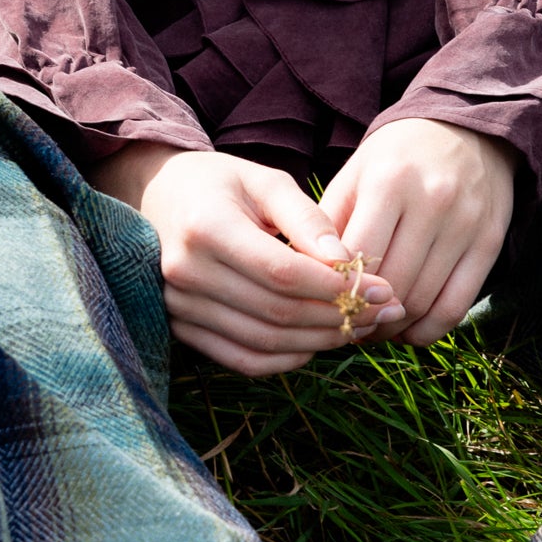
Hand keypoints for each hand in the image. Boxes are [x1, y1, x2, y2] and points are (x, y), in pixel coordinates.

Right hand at [93, 143, 404, 376]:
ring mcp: (178, 307)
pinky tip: (319, 344)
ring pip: (263, 342)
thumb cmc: (219, 184)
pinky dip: (286, 360)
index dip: (335, 286)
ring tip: (360, 327)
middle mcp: (186, 272)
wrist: (157, 198)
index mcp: (206, 227)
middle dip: (339, 317)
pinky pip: (242, 359)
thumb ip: (307, 218)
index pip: (282, 273)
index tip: (380, 286)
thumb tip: (347, 259)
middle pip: (276, 312)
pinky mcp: (181, 329)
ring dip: (320, 343)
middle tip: (385, 311)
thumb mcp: (265, 182)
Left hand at [319, 121, 515, 348]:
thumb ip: (328, 223)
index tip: (325, 303)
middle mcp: (432, 201)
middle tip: (348, 324)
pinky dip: (428, 330)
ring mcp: (466, 223)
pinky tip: (408, 329)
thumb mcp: (356, 174)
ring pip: (423, 301)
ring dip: (392, 328)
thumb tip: (305, 276)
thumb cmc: (398, 156)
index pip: (358, 256)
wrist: (466, 127)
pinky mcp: (490, 242)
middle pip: (392, 284)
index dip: (338, 290)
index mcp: (390, 181)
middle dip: (364, 315)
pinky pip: (456, 307)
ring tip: (373, 328)